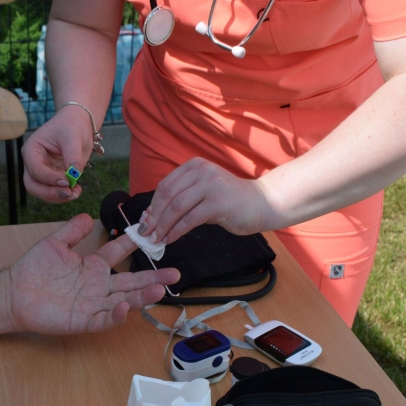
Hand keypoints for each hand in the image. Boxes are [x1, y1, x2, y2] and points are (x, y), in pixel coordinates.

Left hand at [5, 214, 179, 333]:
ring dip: (142, 297)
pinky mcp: (82, 321)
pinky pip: (103, 319)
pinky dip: (115, 315)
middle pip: (131, 281)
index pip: (119, 254)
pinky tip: (125, 306)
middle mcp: (98, 286)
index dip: (135, 246)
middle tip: (175, 273)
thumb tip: (89, 216)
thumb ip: (73, 231)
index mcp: (93, 267)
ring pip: (123, 300)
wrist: (12, 293)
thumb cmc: (32, 270)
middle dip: (153, 278)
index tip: (153, 236)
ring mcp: (92, 305)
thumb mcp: (55, 244)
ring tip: (161, 290)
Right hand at [21, 106, 93, 202]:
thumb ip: (72, 156)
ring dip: (58, 196)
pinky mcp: (53, 178)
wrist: (78, 125)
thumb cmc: (71, 125)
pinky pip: (54, 191)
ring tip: (76, 192)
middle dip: (49, 193)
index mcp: (32, 150)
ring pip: (42, 192)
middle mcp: (33, 163)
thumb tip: (74, 175)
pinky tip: (76, 190)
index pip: (35, 168)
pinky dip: (65, 194)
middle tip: (68, 193)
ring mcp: (42, 172)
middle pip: (33, 185)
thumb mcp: (73, 137)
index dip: (49, 178)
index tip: (67, 181)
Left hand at [139, 158, 272, 244]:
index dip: (152, 205)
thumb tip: (153, 216)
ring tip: (156, 239)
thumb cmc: (228, 201)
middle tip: (145, 233)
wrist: (261, 204)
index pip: (165, 185)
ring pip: (176, 207)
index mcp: (195, 166)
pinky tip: (170, 239)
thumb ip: (182, 197)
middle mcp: (202, 171)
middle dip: (154, 216)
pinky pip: (189, 219)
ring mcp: (211, 185)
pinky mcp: (218, 203)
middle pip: (168, 195)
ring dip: (163, 226)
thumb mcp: (203, 191)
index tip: (144, 221)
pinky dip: (176, 231)